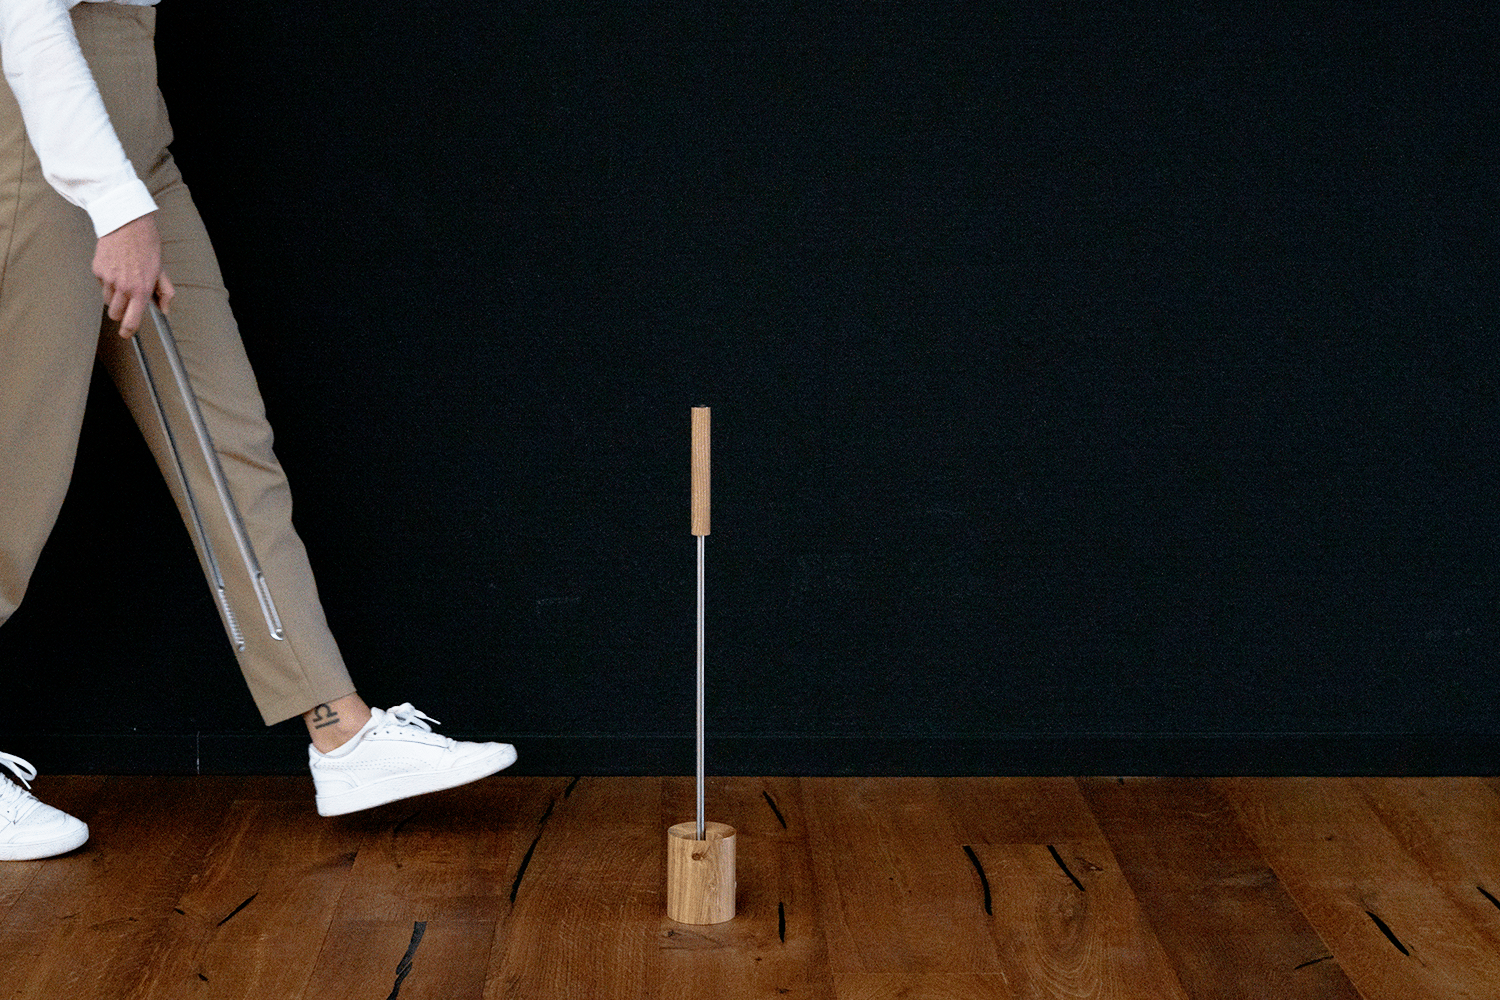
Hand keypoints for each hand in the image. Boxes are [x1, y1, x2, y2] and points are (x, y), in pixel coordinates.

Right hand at [92, 213, 175, 336]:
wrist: (127, 223)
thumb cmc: (147, 245)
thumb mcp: (161, 269)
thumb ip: (164, 292)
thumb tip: (164, 309)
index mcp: (141, 289)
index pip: (131, 320)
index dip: (128, 330)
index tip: (126, 333)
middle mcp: (123, 287)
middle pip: (114, 314)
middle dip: (120, 313)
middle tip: (127, 304)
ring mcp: (108, 279)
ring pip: (107, 300)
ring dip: (114, 296)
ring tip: (124, 280)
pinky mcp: (97, 269)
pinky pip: (101, 284)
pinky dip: (107, 281)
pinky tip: (116, 267)